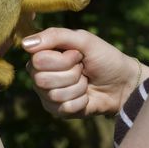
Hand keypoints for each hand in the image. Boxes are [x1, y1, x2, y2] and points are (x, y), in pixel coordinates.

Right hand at [23, 28, 148, 116]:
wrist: (123, 82)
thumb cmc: (105, 57)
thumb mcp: (84, 40)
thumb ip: (56, 36)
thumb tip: (25, 43)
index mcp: (44, 54)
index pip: (37, 60)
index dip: (62, 59)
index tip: (77, 54)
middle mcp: (41, 74)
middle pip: (42, 79)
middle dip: (71, 73)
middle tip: (82, 69)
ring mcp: (48, 94)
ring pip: (54, 94)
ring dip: (78, 86)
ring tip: (86, 81)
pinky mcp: (58, 111)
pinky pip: (64, 108)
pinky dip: (82, 101)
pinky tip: (87, 96)